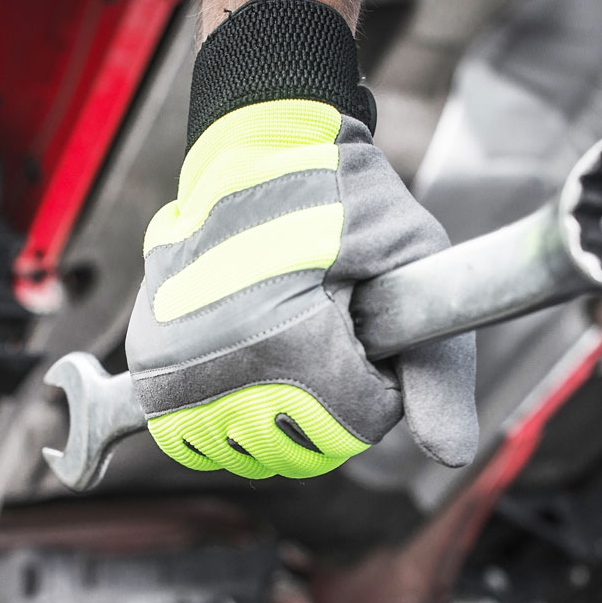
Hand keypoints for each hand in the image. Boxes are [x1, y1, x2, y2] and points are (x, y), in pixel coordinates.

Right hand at [124, 0, 475, 478]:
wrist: (258, 146)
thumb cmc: (342, 192)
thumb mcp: (412, 257)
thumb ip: (440, 368)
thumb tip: (454, 456)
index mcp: (286, 342)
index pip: (357, 423)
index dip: (380, 378)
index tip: (369, 323)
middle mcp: (215, 363)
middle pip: (302, 447)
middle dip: (334, 398)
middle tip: (330, 324)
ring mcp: (170, 368)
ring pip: (249, 450)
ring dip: (281, 411)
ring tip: (291, 336)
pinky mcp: (147, 364)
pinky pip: (196, 436)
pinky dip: (231, 417)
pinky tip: (253, 366)